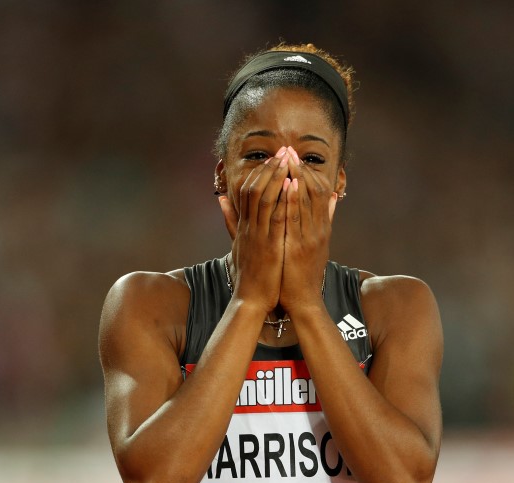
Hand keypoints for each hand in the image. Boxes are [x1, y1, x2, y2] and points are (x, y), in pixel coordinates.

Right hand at [219, 146, 290, 311]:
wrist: (250, 300)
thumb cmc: (247, 275)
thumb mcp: (236, 244)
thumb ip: (231, 221)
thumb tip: (221, 199)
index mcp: (244, 227)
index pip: (248, 191)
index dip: (260, 173)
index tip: (272, 159)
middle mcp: (250, 227)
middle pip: (255, 189)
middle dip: (269, 168)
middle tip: (282, 151)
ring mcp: (259, 236)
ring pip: (265, 199)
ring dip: (276, 178)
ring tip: (287, 160)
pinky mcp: (270, 246)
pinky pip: (277, 218)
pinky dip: (283, 200)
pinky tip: (292, 185)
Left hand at [279, 147, 338, 312]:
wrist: (304, 300)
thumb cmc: (305, 272)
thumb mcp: (318, 243)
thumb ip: (325, 219)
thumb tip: (332, 197)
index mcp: (321, 227)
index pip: (318, 191)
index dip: (307, 172)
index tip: (294, 156)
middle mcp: (318, 229)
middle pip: (313, 191)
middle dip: (300, 169)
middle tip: (289, 149)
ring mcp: (310, 237)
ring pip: (306, 201)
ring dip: (296, 178)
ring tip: (286, 159)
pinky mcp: (300, 246)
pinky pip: (296, 219)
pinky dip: (292, 200)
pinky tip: (286, 185)